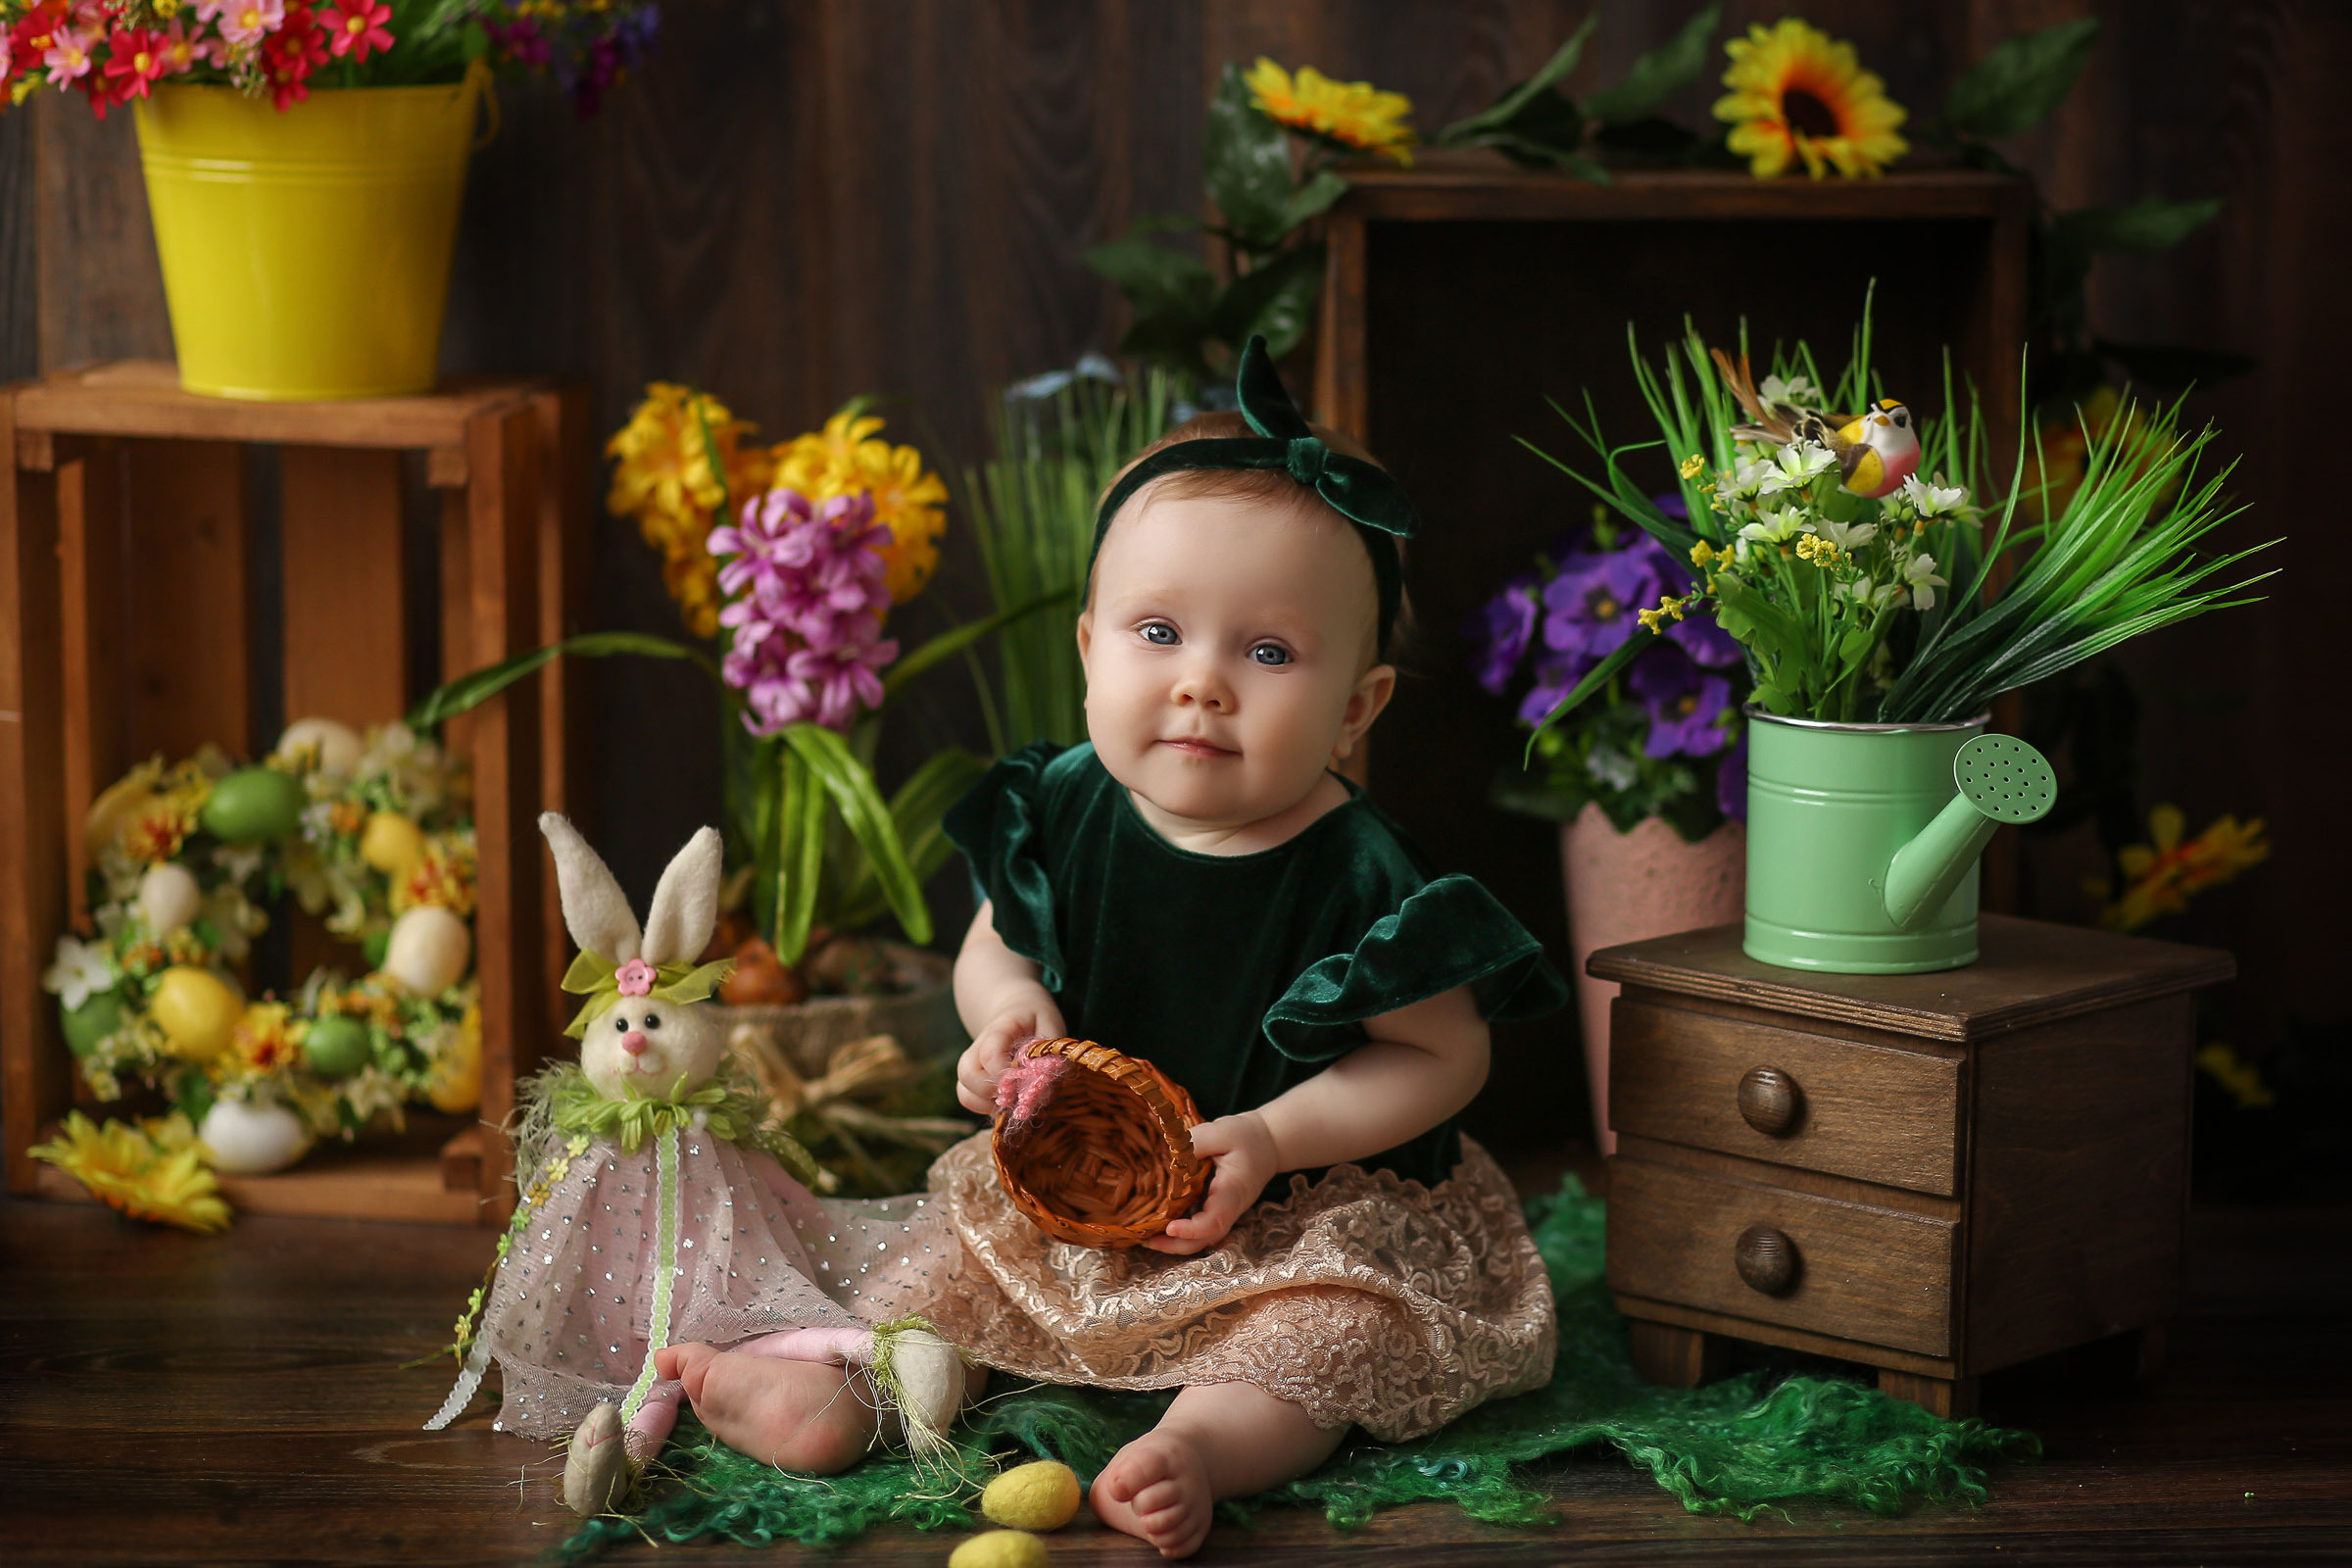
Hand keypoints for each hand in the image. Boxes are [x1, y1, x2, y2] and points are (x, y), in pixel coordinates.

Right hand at [955, 998, 1063, 1115]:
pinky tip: (1007, 1100)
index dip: (1005, 1075)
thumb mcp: (1050, 1023)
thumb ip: (1049, 1050)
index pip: (990, 1055)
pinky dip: (986, 1108)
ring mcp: (971, 1066)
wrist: (1017, 1011)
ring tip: (1013, 1098)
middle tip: (1018, 1092)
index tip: (1024, 1081)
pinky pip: (969, 1100)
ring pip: (964, 1093)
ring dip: (988, 1104)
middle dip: (994, 1092)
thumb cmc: (1036, 1019)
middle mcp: (976, 1049)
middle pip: (967, 1075)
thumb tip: (1045, 1078)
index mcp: (997, 1030)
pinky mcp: (971, 1081)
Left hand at [1143, 1112, 1279, 1255]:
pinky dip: (1180, 1233)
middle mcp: (1230, 1208)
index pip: (1216, 1219)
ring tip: (1146, 1237)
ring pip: (1203, 1238)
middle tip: (1146, 1240)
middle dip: (1177, 1245)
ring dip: (1175, 1243)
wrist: (1268, 1144)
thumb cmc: (1246, 1137)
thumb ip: (1197, 1141)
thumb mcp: (1222, 1130)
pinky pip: (1199, 1229)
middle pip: (1206, 1238)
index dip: (1193, 1229)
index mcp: (1233, 1190)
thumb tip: (1170, 1154)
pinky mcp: (1216, 1210)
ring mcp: (1224, 1212)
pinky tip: (1158, 1224)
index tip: (1170, 1227)